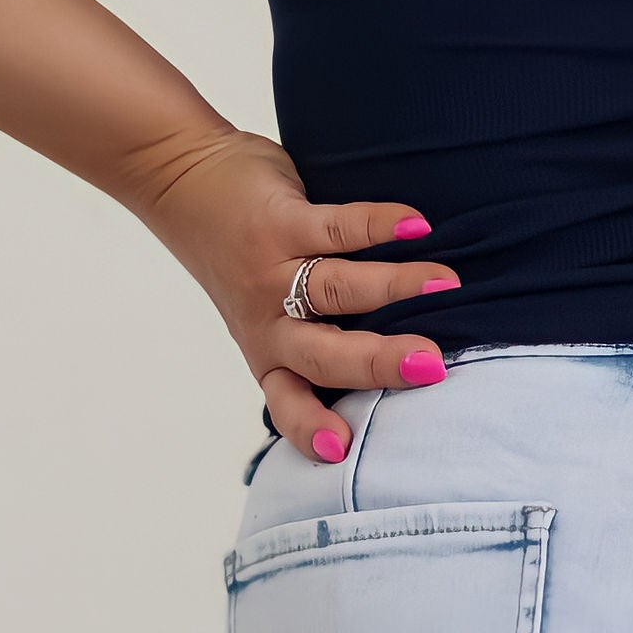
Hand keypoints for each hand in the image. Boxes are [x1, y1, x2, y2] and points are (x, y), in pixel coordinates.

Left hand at [129, 127, 455, 462]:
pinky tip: (416, 228)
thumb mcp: (269, 319)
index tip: (339, 449)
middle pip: (324, 354)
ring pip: (337, 289)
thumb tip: (408, 364)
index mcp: (270, 357)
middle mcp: (270, 323)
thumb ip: (320, 342)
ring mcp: (272, 272)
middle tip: (430, 367)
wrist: (186, 183)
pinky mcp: (280, 221)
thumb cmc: (245, 260)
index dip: (310, 427)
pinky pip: (336, 228)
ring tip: (446, 286)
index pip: (288, 403)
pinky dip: (378, 226)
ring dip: (396, 288)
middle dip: (377, 363)